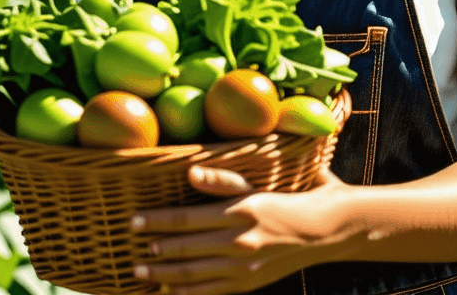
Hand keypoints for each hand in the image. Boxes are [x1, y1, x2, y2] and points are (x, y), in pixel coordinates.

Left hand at [132, 162, 352, 294]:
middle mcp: (239, 241)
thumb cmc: (292, 196)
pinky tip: (168, 289)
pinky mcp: (248, 283)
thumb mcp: (259, 184)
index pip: (187, 219)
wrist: (327, 229)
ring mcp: (243, 267)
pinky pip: (210, 291)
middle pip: (185, 248)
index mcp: (240, 212)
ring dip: (163, 273)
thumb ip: (223, 181)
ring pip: (193, 274)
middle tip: (129, 248)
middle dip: (154, 249)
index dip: (158, 221)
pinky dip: (186, 291)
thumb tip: (190, 175)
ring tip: (140, 271)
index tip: (134, 220)